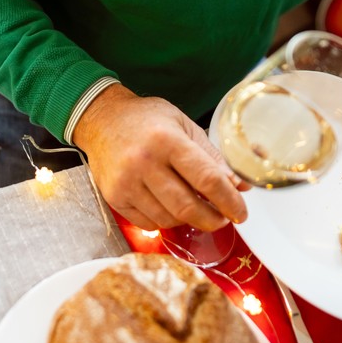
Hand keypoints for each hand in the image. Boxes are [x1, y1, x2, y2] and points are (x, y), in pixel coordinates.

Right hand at [71, 83, 249, 231]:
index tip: (240, 212)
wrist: (101, 119)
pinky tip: (169, 207)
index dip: (229, 200)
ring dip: (188, 220)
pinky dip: (164, 221)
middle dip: (212, 219)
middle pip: (188, 206)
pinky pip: (148, 223)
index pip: (207, 179)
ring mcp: (126, 182)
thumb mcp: (183, 124)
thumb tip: (239, 185)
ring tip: (195, 209)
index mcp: (166, 140)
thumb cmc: (145, 119)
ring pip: (168, 219)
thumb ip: (211, 155)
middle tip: (222, 218)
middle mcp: (144, 162)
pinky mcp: (114, 197)